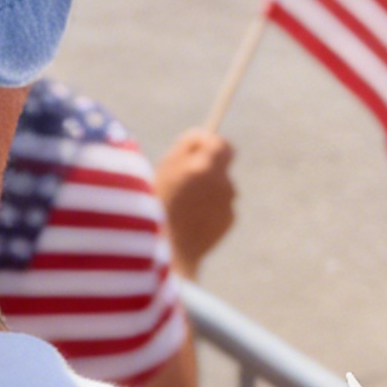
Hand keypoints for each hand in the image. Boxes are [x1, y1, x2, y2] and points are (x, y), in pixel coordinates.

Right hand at [153, 130, 236, 279]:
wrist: (166, 251)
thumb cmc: (157, 205)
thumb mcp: (163, 168)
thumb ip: (186, 146)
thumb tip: (203, 135)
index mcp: (204, 168)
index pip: (223, 145)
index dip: (211, 145)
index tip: (199, 149)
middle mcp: (222, 184)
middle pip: (222, 166)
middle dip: (208, 167)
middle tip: (188, 175)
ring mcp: (228, 204)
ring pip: (221, 186)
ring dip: (207, 189)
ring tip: (182, 202)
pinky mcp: (229, 221)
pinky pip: (220, 206)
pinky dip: (209, 208)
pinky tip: (190, 218)